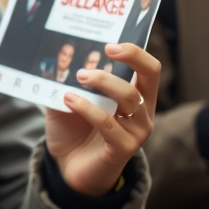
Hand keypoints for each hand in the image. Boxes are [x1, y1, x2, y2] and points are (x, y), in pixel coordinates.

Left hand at [45, 42, 158, 195]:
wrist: (67, 165)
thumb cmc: (72, 127)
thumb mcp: (67, 96)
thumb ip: (66, 79)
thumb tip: (59, 55)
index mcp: (134, 94)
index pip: (149, 68)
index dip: (135, 52)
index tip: (110, 44)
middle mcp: (142, 110)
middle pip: (150, 76)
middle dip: (130, 58)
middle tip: (102, 51)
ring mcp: (136, 130)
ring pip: (129, 97)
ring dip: (103, 82)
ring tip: (78, 76)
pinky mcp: (123, 148)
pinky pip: (109, 123)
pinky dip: (87, 108)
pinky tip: (68, 100)